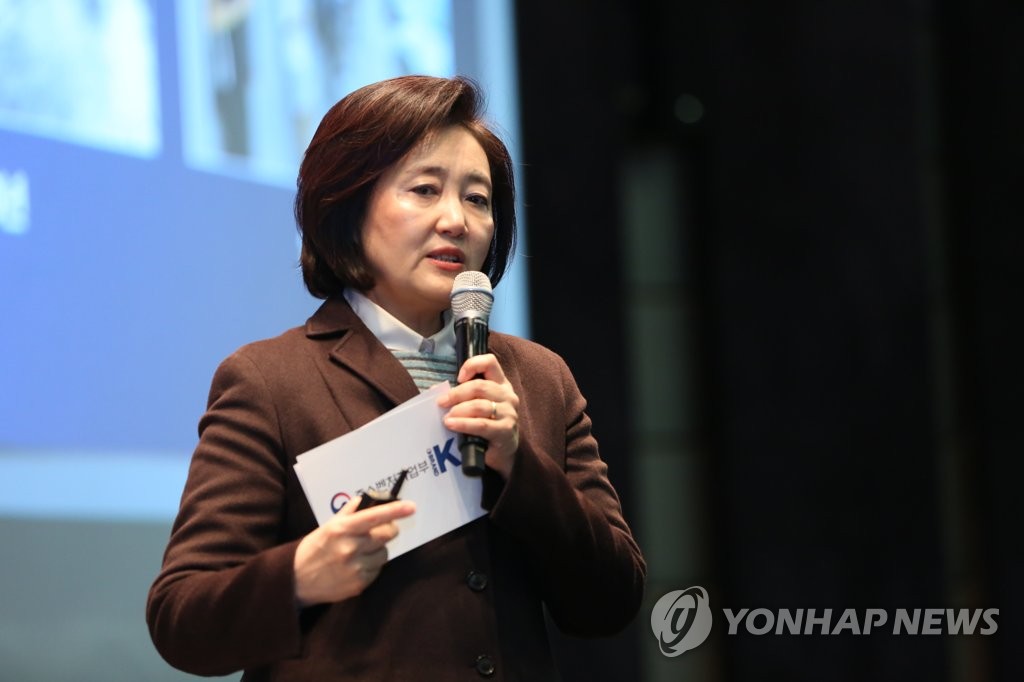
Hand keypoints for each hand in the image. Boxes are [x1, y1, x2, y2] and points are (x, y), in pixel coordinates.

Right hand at [293, 497, 415, 606]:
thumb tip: (366, 500)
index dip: (395, 511)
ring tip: (361, 553)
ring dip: (378, 551)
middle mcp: (350, 548)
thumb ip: (348, 513)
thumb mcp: (327, 527)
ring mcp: (356, 568)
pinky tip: (356, 566)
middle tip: (378, 532)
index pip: (374, 517)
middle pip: (387, 535)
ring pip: (384, 554)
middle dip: (387, 531)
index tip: (411, 507)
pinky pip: (377, 570)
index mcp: (342, 529)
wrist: (296, 580)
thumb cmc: (313, 549)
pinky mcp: (359, 584)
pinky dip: (371, 567)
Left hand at [437, 353, 519, 478]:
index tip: (458, 378)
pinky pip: (481, 425)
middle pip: (480, 386)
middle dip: (456, 394)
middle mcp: (507, 396)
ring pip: (479, 406)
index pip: (490, 362)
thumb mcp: (473, 406)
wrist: (500, 453)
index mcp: (500, 384)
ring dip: (459, 411)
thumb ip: (459, 396)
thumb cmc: (484, 425)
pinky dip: (464, 424)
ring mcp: (509, 413)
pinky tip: (452, 425)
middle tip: (441, 403)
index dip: (472, 365)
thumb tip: (434, 390)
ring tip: (446, 418)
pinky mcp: (505, 430)